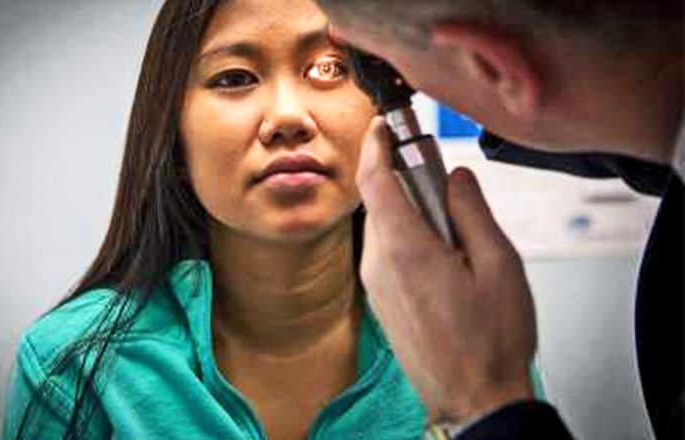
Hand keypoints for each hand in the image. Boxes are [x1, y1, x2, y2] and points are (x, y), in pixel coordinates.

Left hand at [356, 117, 536, 423]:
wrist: (471, 399)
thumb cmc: (489, 340)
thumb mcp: (498, 264)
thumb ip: (471, 211)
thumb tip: (456, 178)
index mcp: (406, 247)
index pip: (375, 177)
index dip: (377, 143)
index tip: (384, 125)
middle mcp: (380, 263)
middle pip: (380, 199)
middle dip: (405, 177)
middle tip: (441, 175)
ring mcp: (376, 284)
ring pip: (385, 225)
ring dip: (411, 210)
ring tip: (454, 229)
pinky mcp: (381, 299)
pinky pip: (387, 251)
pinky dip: (408, 236)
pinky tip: (443, 256)